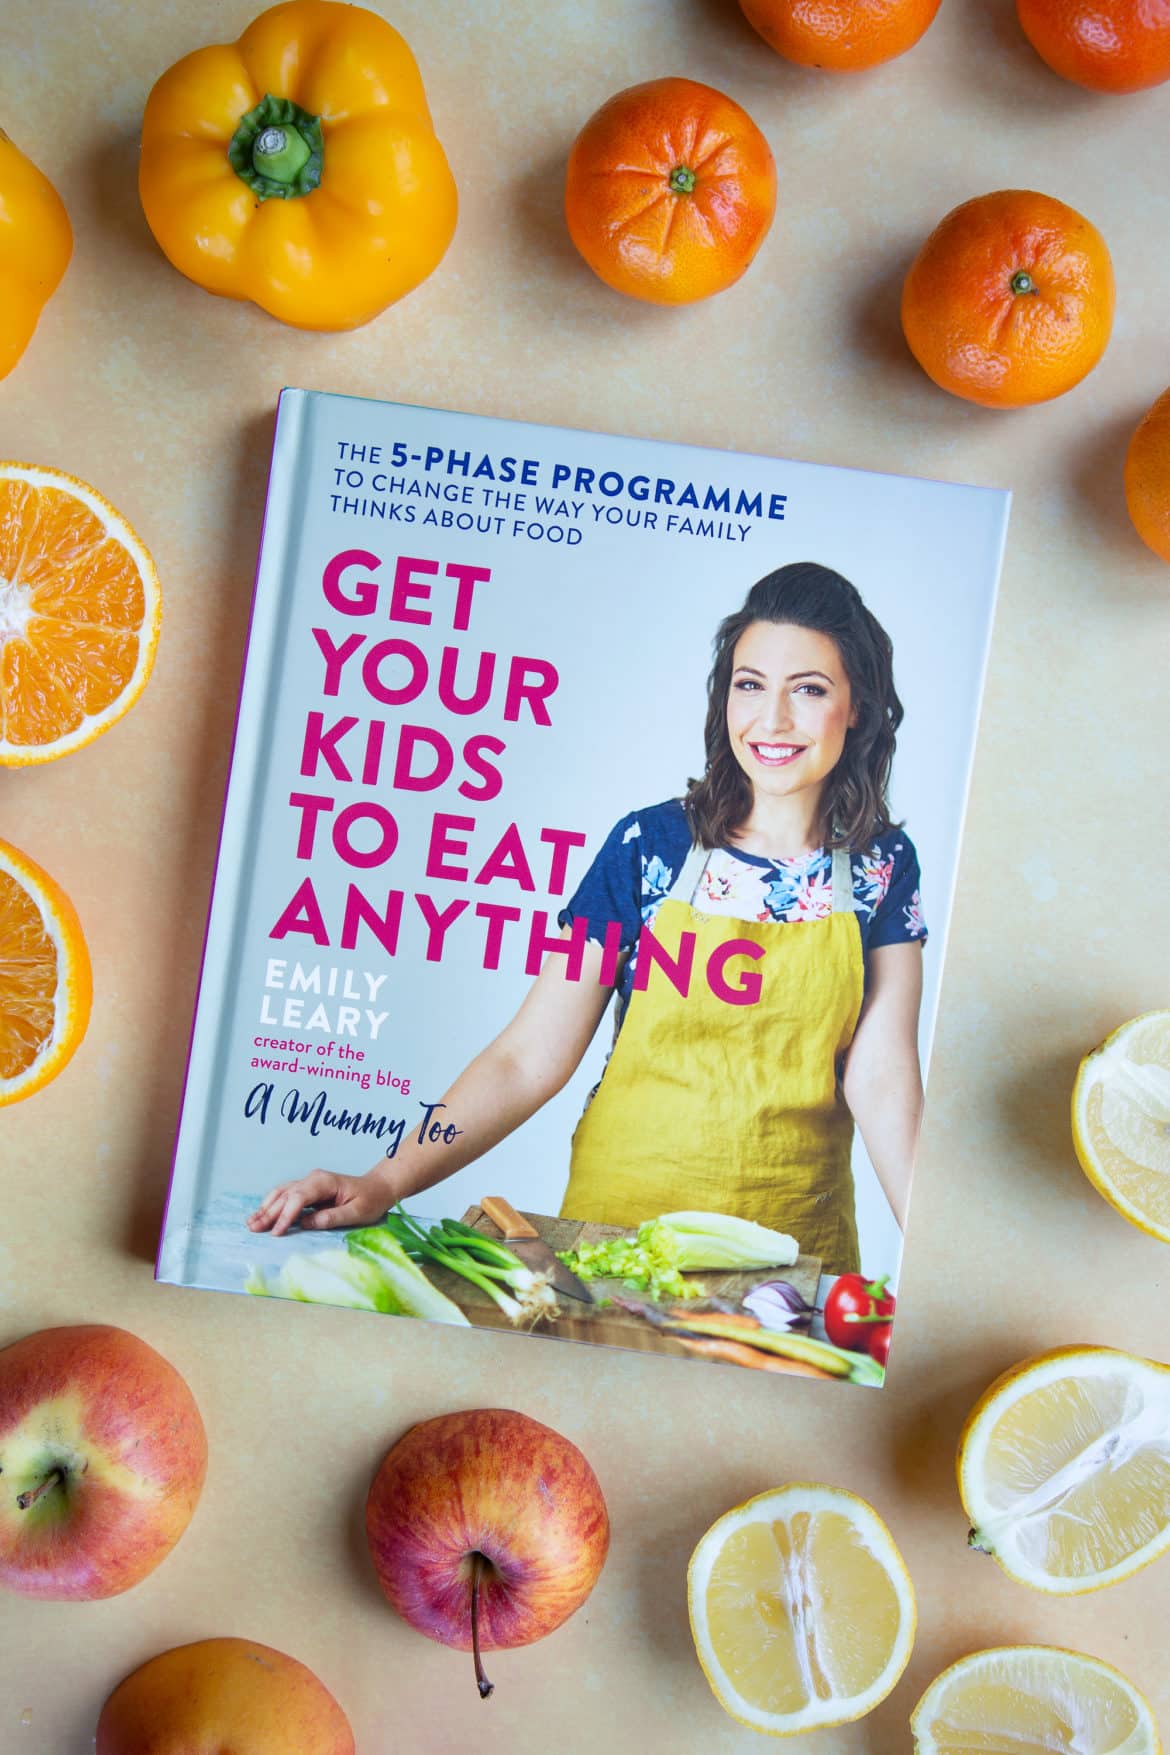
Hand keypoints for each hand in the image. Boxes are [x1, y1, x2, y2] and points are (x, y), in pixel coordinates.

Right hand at [246, 1168, 391, 1235]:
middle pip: (285, 1195)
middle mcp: (313, 1179)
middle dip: (269, 1213)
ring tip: (251, 1223)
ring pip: (281, 1194)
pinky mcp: (308, 1191)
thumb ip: (332, 1217)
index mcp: (324, 1182)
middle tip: (253, 1229)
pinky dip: (272, 1205)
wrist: (378, 1188)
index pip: (298, 1198)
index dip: (286, 1215)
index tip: (277, 1232)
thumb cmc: (371, 1200)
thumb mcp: (357, 1212)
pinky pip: (286, 1196)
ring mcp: (309, 1183)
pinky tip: (262, 1215)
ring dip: (266, 1208)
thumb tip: (307, 1223)